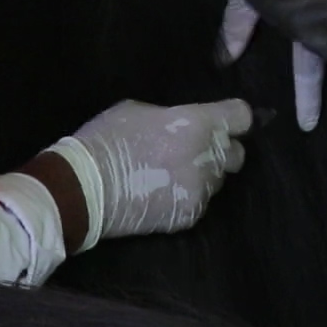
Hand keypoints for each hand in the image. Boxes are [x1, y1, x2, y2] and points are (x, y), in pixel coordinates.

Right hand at [53, 98, 252, 245]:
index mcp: (198, 124)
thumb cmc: (107, 139)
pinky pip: (200, 201)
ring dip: (203, 174)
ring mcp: (201, 190)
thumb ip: (173, 117)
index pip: (241, 117)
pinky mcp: (189, 215)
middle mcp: (208, 157)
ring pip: (218, 180)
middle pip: (236, 153)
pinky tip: (163, 193)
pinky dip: (187, 195)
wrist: (84, 189)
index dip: (235, 118)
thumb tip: (185, 125)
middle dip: (222, 149)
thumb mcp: (139, 110)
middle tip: (195, 149)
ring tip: (173, 173)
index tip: (225, 120)